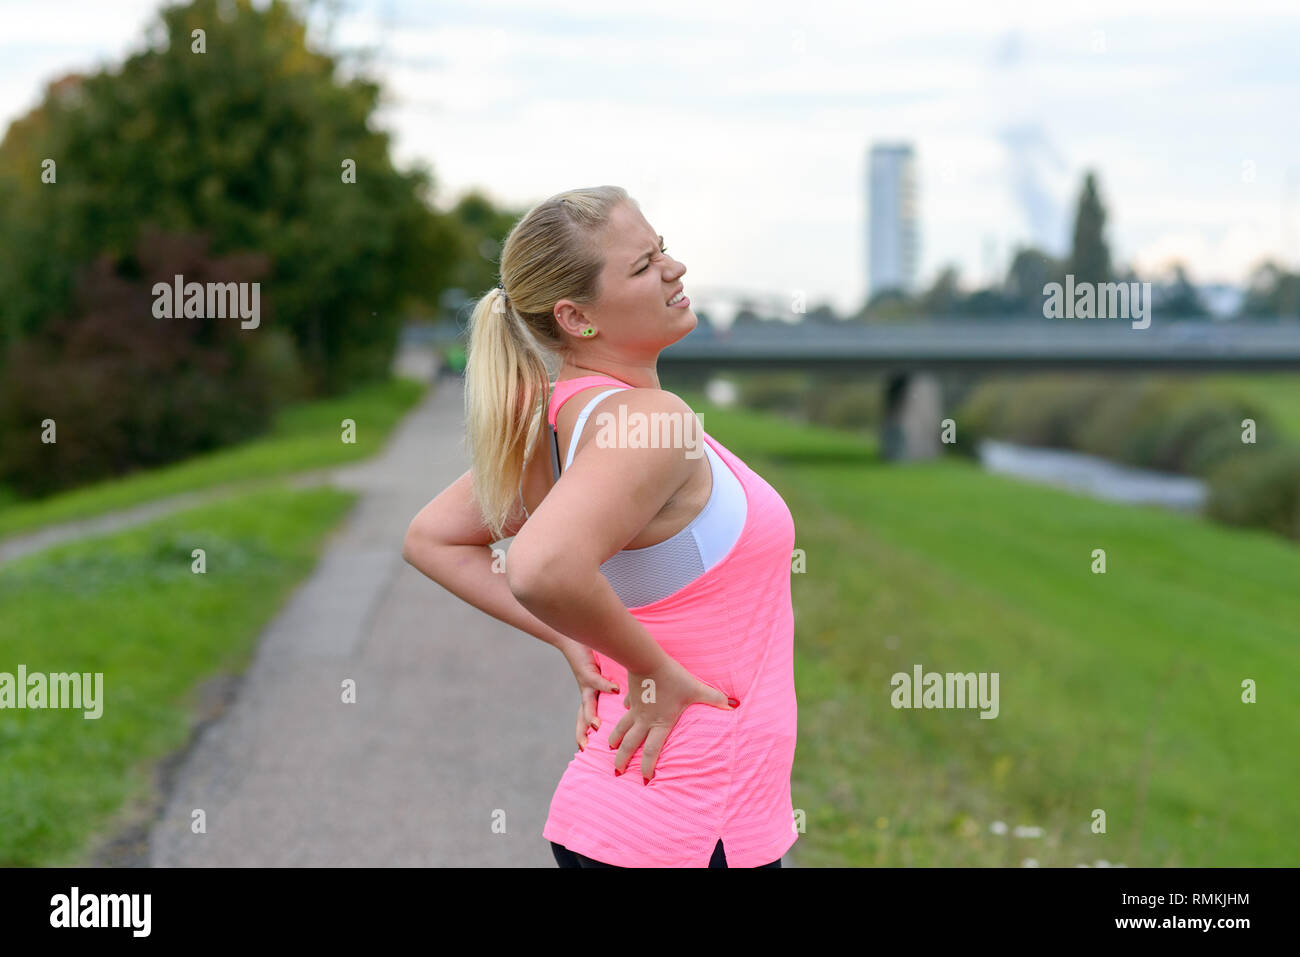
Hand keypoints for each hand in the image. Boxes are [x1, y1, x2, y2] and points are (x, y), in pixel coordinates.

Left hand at [563, 644, 619, 751]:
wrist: (573, 639)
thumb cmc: (589, 657)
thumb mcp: (601, 677)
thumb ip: (611, 689)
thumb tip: (629, 700)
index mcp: (589, 696)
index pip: (584, 719)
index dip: (583, 734)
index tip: (585, 750)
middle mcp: (586, 693)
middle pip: (581, 717)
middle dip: (582, 732)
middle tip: (585, 748)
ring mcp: (585, 684)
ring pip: (587, 703)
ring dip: (590, 715)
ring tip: (597, 726)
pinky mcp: (587, 671)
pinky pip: (598, 680)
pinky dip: (606, 686)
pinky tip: (616, 689)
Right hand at [608, 656, 736, 783]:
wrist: (647, 660)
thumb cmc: (672, 677)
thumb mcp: (695, 689)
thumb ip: (714, 698)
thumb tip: (733, 705)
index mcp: (660, 723)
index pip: (652, 750)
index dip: (648, 766)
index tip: (645, 779)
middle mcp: (645, 719)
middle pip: (630, 744)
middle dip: (623, 760)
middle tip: (617, 772)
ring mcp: (636, 708)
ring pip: (622, 728)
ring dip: (616, 739)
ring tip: (610, 748)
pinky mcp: (631, 695)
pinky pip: (626, 705)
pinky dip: (625, 710)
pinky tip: (624, 708)